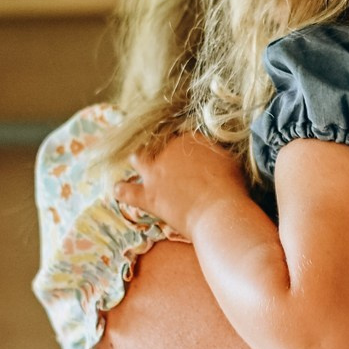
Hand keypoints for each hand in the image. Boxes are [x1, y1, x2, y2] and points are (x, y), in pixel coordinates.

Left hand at [116, 132, 248, 241]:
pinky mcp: (148, 196)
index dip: (180, 145)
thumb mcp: (228, 161)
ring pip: (138, 158)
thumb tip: (211, 154)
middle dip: (158, 147)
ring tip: (139, 163)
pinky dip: (122, 190)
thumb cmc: (231, 187)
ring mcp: (155, 173)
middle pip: (156, 143)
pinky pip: (127, 191)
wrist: (218, 212)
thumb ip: (215, 153)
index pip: (179, 136)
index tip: (186, 154)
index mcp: (188, 140)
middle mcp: (168, 151)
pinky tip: (117, 189)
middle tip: (164, 156)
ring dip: (138, 160)